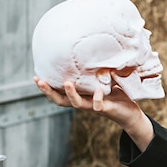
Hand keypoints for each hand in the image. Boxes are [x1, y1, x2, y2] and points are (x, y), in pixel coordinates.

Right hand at [35, 77, 153, 150]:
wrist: (130, 113)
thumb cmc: (116, 96)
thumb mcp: (106, 80)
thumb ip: (98, 71)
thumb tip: (95, 53)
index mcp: (81, 96)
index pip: (60, 93)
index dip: (47, 87)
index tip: (36, 77)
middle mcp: (84, 102)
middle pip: (61, 101)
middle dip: (49, 92)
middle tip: (39, 81)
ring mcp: (93, 107)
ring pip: (77, 104)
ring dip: (70, 94)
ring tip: (66, 83)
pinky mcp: (105, 109)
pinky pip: (98, 106)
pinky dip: (97, 98)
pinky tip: (98, 90)